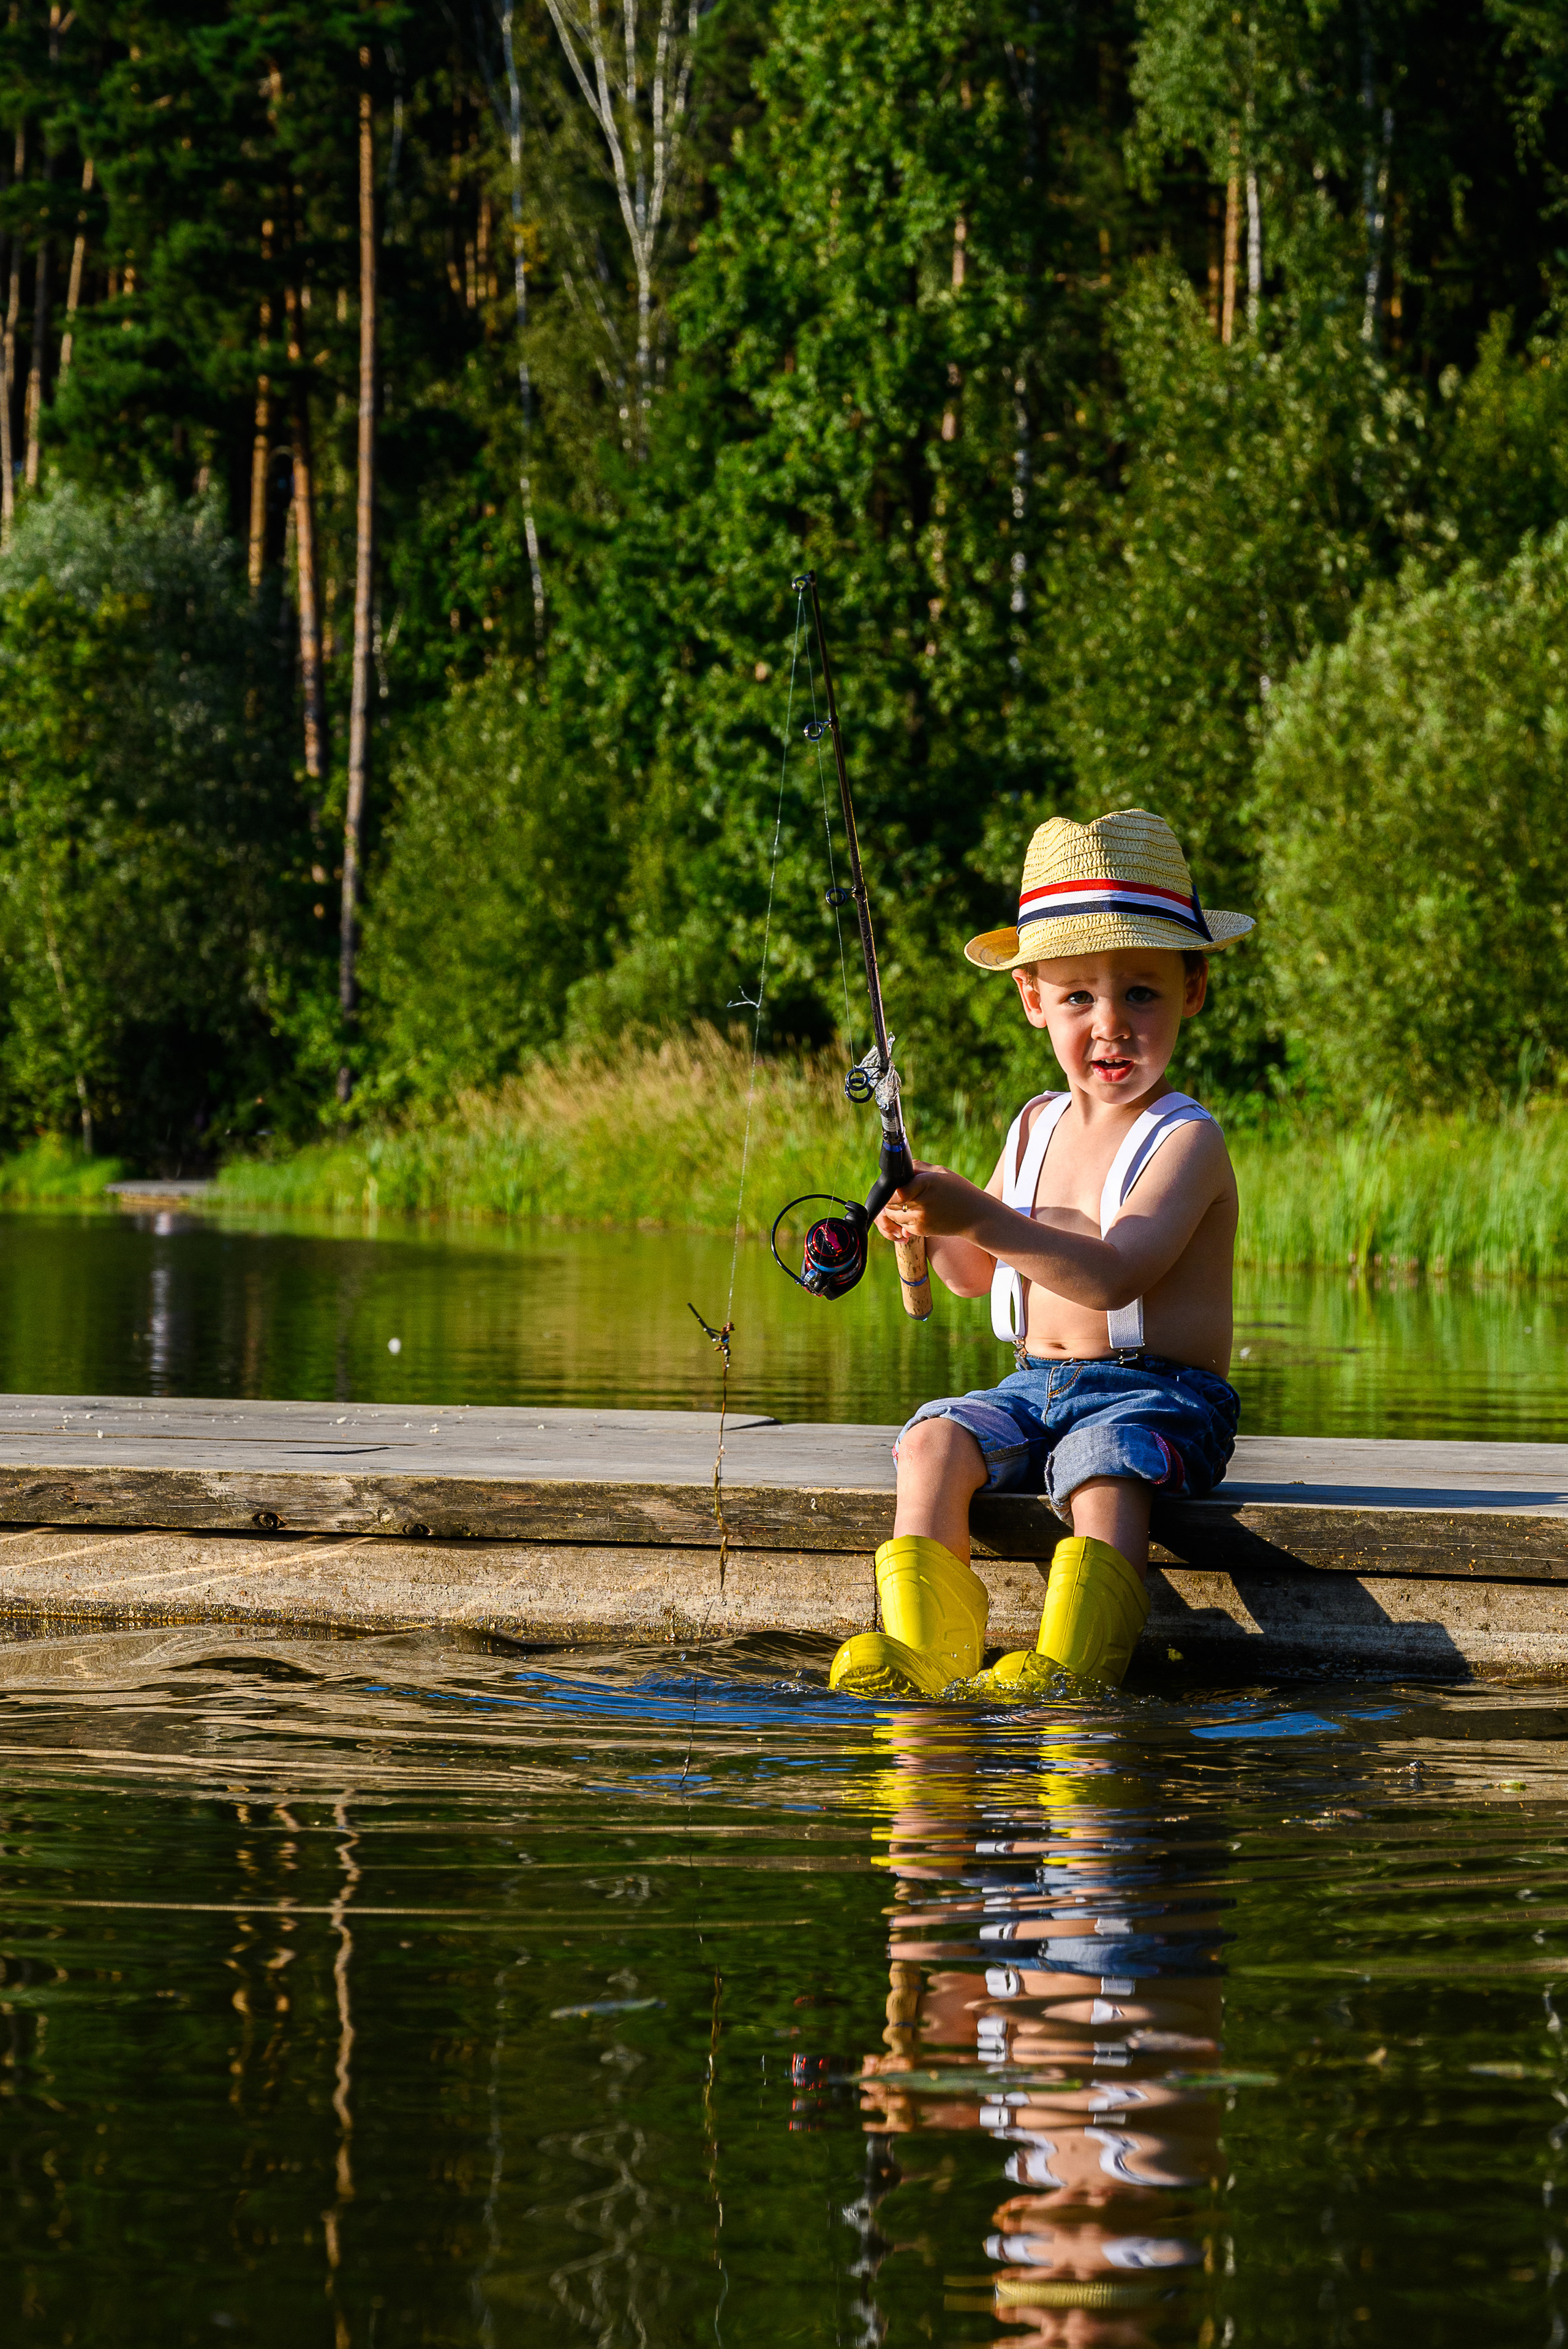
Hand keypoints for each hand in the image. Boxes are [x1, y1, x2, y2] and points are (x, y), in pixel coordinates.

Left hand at [874, 1163, 990, 1242]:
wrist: (975, 1215)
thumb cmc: (958, 1190)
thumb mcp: (940, 1172)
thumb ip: (917, 1167)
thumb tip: (899, 1169)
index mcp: (926, 1183)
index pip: (895, 1192)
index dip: (890, 1190)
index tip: (893, 1186)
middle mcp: (922, 1203)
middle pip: (889, 1204)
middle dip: (890, 1199)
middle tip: (898, 1194)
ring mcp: (920, 1219)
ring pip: (892, 1216)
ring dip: (894, 1210)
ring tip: (908, 1202)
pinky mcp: (921, 1231)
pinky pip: (901, 1225)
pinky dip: (903, 1220)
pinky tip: (915, 1212)